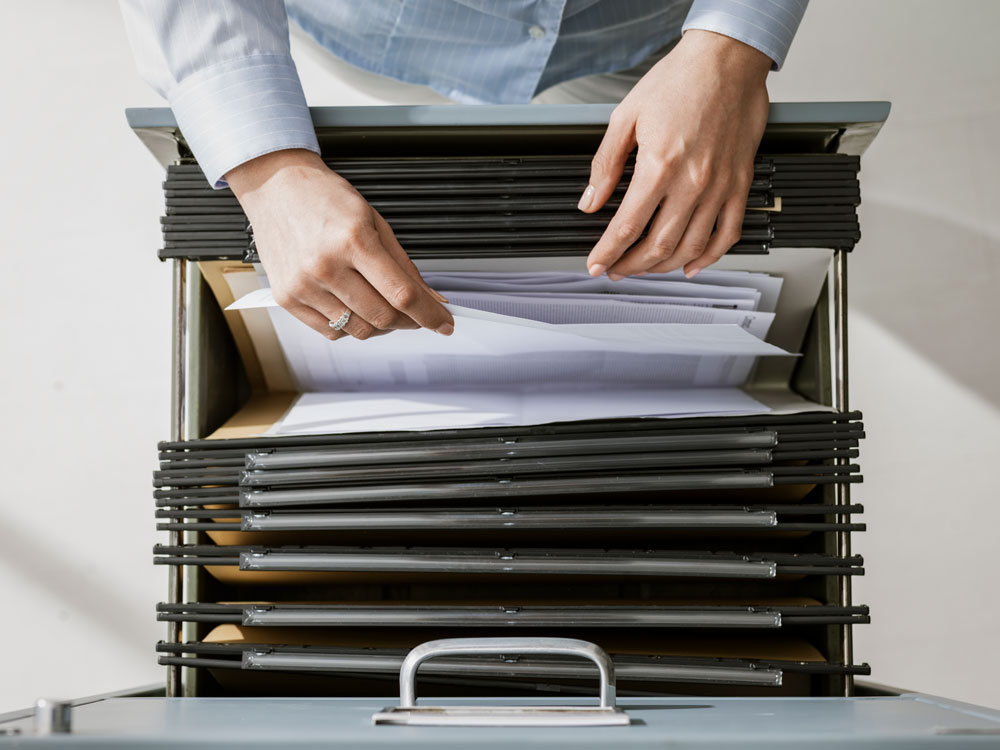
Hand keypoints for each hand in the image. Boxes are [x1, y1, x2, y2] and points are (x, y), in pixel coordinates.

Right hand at [226, 149, 453, 340]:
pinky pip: (330, 332)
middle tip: (415, 314)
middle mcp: (326, 265)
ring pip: (358, 330)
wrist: (276, 188)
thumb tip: (431, 299)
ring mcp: (304, 285)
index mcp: (354, 240)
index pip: (402, 294)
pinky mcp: (287, 298)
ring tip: (379, 304)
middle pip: (382, 317)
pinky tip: (353, 306)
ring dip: (379, 325)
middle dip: (408, 322)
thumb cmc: (325, 199)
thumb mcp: (375, 222)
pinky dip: (350, 326)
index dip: (429, 315)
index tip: (443, 323)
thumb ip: (404, 265)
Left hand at [580, 30, 771, 278]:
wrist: (727, 58)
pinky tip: (691, 265)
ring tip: (645, 268)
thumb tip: (591, 200)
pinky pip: (728, 233)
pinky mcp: (740, 183)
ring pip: (691, 246)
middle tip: (616, 269)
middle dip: (631, 265)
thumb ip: (606, 164)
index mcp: (660, 165)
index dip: (607, 252)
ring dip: (664, 266)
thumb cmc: (680, 79)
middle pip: (658, 244)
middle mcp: (692, 181)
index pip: (627, 226)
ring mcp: (720, 186)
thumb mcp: (626, 116)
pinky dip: (709, 257)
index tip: (596, 264)